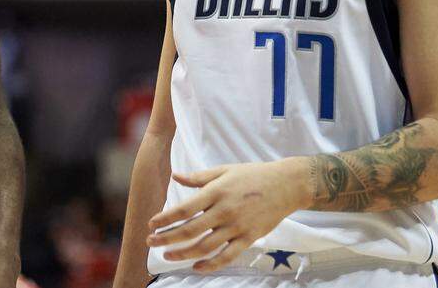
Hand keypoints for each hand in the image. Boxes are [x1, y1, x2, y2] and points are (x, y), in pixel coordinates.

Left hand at [145, 158, 310, 271]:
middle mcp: (224, 211)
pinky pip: (227, 256)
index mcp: (216, 192)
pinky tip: (197, 266)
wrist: (286, 185)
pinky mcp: (249, 238)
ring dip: (183, 253)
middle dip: (167, 238)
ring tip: (168, 255)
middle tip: (151, 242)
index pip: (184, 209)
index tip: (152, 223)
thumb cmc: (253, 175)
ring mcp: (237, 226)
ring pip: (205, 246)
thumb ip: (198, 177)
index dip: (166, 218)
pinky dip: (211, 264)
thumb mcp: (224, 170)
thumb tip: (176, 177)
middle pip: (190, 230)